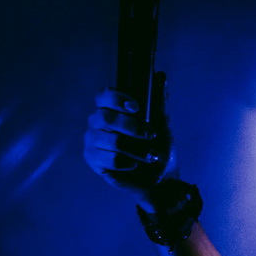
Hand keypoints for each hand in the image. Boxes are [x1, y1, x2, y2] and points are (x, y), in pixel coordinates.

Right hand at [83, 72, 174, 201]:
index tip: (136, 107)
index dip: (116, 98)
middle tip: (149, 135)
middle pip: (105, 117)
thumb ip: (158, 102)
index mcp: (112, 110)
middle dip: (132, 127)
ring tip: (149, 156)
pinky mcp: (93, 160)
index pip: (103, 96)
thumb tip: (161, 76)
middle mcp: (98, 123)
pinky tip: (134, 165)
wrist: (161, 179)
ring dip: (136, 149)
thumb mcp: (162, 125)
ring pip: (111, 140)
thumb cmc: (159, 150)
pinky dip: (128, 162)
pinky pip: (110, 158)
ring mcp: (93, 141)